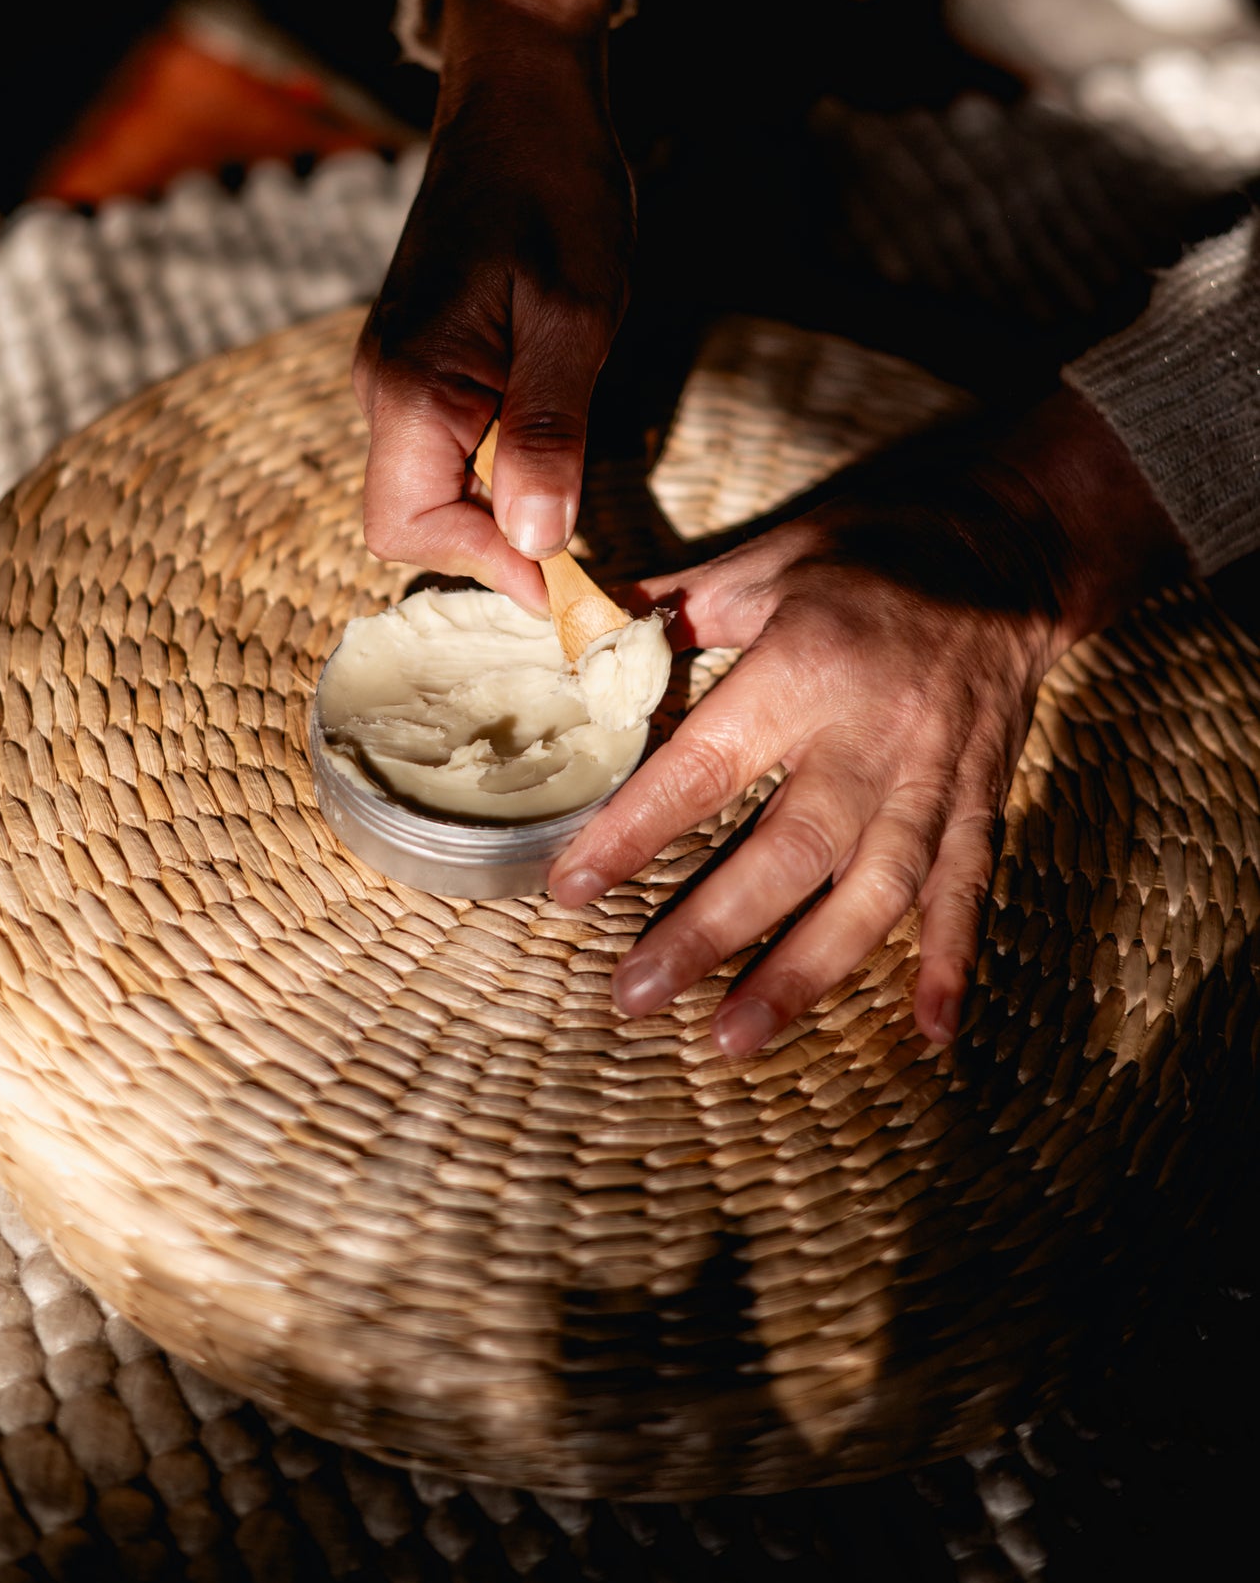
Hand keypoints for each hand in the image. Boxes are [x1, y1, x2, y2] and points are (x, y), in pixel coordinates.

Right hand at [355, 0, 632, 611]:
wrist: (524, 96)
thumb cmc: (555, 190)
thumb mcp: (574, 317)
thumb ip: (547, 432)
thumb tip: (532, 539)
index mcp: (411, 382)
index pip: (409, 526)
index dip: (485, 566)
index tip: (569, 579)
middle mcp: (386, 384)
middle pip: (411, 518)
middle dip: (491, 547)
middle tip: (584, 553)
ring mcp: (401, 369)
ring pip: (429, 486)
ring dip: (498, 510)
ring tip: (577, 506)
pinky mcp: (427, 356)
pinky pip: (445, 445)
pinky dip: (494, 473)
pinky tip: (553, 453)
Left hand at [548, 389, 1183, 1051]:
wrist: (1011, 544)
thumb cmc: (871, 551)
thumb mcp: (764, 563)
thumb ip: (669, 611)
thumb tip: (576, 635)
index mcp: (805, 668)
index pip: (703, 765)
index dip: (633, 832)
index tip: (571, 889)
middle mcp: (872, 735)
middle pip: (787, 851)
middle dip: (709, 930)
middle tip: (635, 994)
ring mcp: (934, 776)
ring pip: (872, 893)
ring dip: (806, 972)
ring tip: (736, 1038)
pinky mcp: (980, 799)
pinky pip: (966, 889)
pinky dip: (951, 962)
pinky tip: (930, 1034)